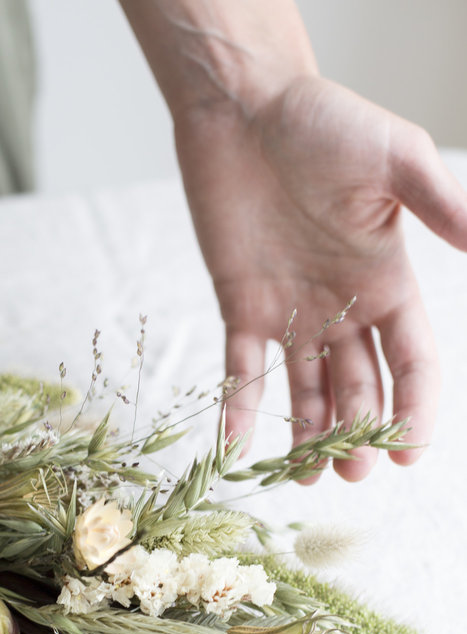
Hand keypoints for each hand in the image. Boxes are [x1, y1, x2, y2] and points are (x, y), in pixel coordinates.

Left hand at [175, 75, 466, 480]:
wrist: (244, 109)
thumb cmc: (324, 122)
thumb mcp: (394, 158)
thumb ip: (442, 204)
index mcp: (389, 281)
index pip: (412, 360)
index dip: (415, 407)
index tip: (409, 452)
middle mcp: (343, 306)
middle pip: (359, 386)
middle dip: (359, 433)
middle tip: (352, 472)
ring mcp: (292, 312)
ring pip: (305, 390)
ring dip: (307, 436)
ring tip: (306, 478)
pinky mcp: (242, 306)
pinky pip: (241, 369)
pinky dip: (240, 409)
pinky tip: (237, 447)